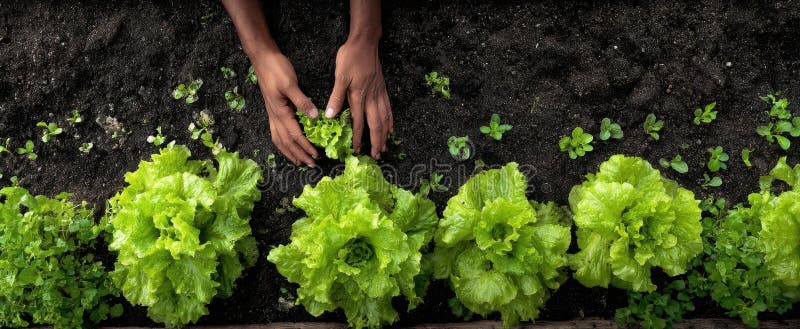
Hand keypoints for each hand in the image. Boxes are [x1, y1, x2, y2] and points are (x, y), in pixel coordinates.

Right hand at [252, 51, 319, 166]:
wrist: (262, 59)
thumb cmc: (276, 69)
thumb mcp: (290, 83)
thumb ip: (302, 101)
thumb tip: (315, 117)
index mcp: (280, 112)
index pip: (295, 136)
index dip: (306, 147)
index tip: (316, 156)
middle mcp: (275, 116)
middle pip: (287, 142)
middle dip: (299, 155)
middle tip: (312, 165)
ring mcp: (272, 114)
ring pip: (279, 140)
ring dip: (290, 153)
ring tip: (299, 162)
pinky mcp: (273, 110)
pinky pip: (276, 132)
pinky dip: (282, 143)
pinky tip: (287, 145)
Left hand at [325, 38, 392, 158]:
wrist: (365, 43)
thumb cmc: (350, 57)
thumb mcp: (339, 76)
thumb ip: (336, 96)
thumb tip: (330, 115)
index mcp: (359, 96)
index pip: (359, 122)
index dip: (358, 137)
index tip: (357, 150)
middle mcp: (371, 98)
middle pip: (376, 124)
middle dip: (376, 141)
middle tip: (376, 155)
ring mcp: (379, 94)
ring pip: (384, 118)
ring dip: (384, 134)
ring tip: (384, 146)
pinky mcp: (382, 89)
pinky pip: (388, 109)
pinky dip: (390, 120)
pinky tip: (391, 127)